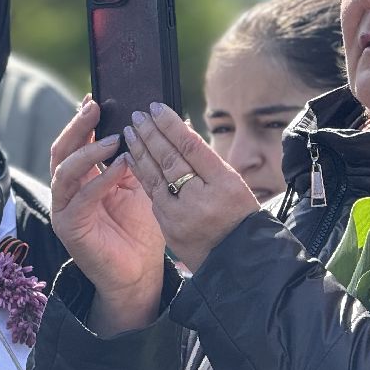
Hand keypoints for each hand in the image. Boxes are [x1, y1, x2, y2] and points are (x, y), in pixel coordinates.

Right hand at [50, 97, 166, 332]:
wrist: (140, 273)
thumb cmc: (139, 230)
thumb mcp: (138, 185)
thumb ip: (134, 158)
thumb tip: (145, 122)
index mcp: (82, 178)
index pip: (76, 141)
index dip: (83, 119)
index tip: (97, 97)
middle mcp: (67, 190)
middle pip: (63, 149)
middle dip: (79, 126)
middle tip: (96, 106)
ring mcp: (64, 209)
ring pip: (65, 170)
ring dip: (89, 150)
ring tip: (115, 138)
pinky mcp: (69, 227)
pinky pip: (81, 198)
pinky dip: (100, 179)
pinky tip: (120, 166)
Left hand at [125, 102, 259, 272]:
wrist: (238, 262)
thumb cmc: (239, 216)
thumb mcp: (234, 185)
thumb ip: (207, 162)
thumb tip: (180, 132)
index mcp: (223, 184)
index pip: (191, 147)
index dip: (171, 125)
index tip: (156, 107)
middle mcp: (200, 199)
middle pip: (170, 159)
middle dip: (151, 134)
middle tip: (137, 115)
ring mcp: (181, 216)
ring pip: (156, 177)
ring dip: (140, 151)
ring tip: (130, 131)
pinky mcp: (168, 228)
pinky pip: (153, 195)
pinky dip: (142, 174)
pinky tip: (131, 159)